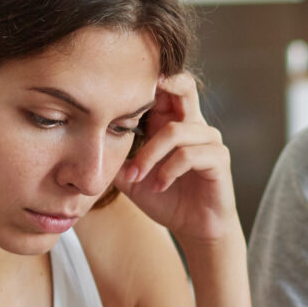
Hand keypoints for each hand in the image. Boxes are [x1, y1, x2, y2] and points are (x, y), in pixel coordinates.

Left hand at [114, 72, 238, 246]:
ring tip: (138, 177)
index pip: (165, 87)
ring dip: (150, 155)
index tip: (121, 80)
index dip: (147, 78)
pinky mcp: (218, 158)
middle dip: (164, 82)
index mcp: (173, 122)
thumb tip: (88, 146)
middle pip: (184, 86)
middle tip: (140, 90)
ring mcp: (209, 139)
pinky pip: (189, 155)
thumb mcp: (132, 179)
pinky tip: (160, 186)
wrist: (195, 228)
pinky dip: (168, 170)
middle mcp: (194, 124)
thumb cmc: (166, 199)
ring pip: (175, 131)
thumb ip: (115, 160)